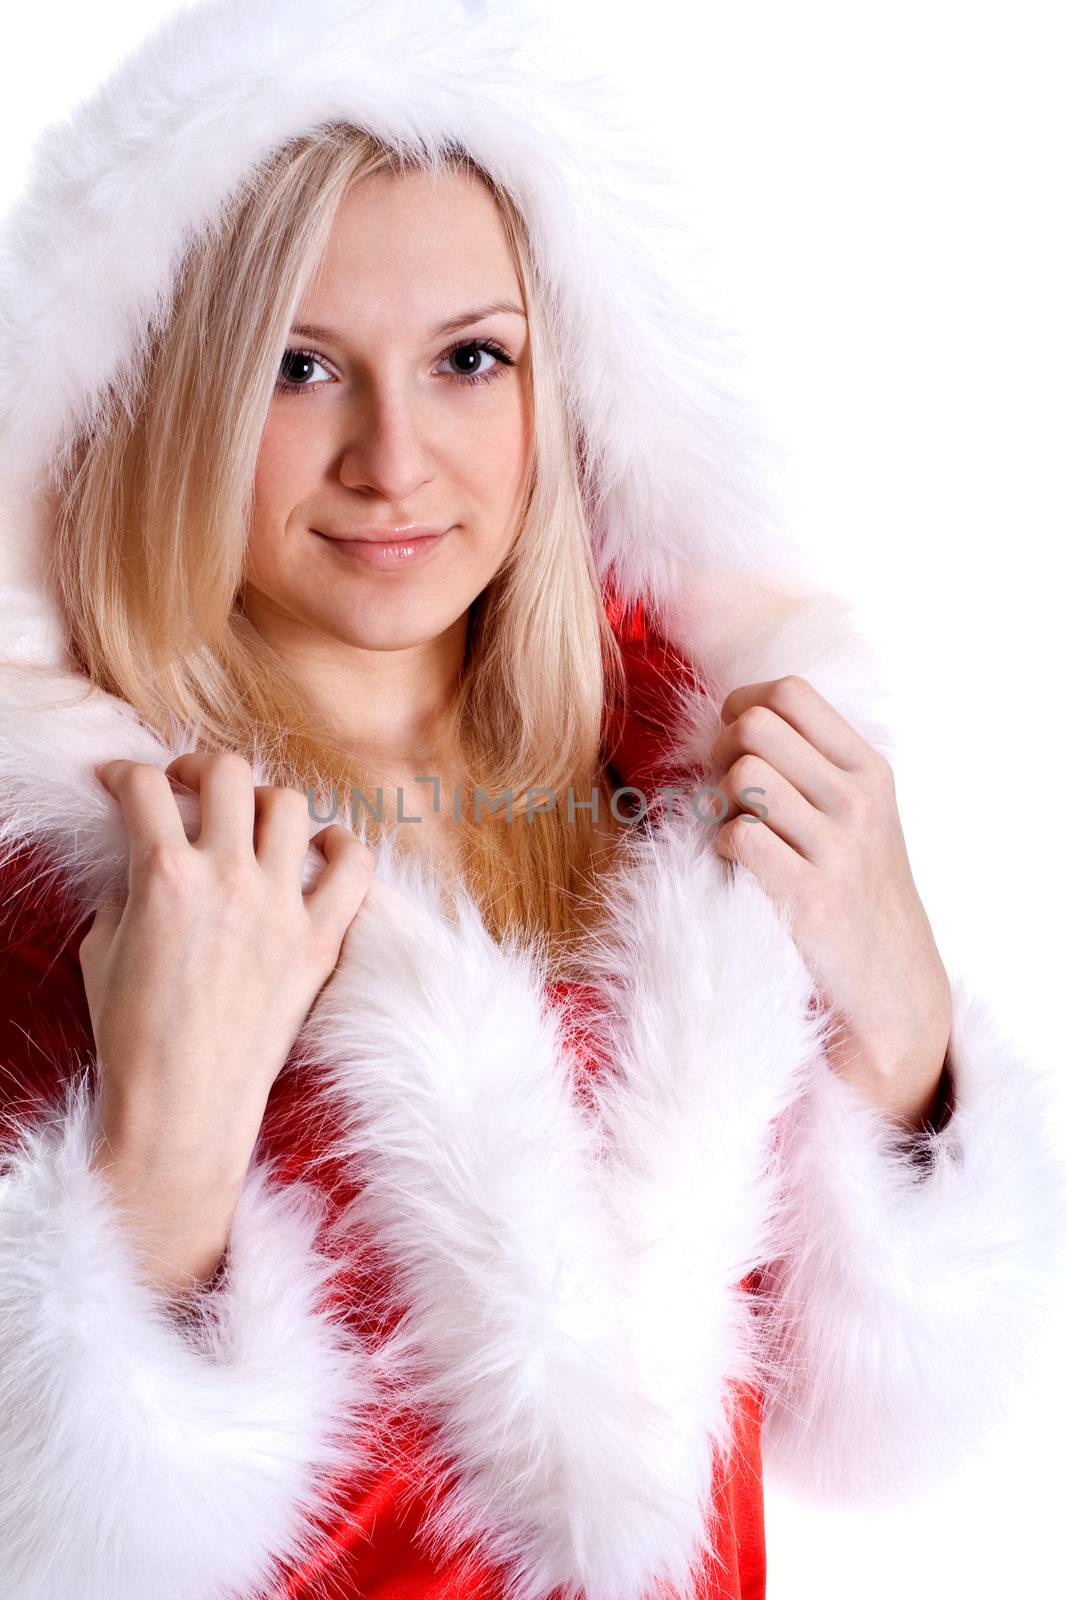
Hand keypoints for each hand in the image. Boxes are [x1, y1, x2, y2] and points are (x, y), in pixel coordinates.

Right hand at [78, 750, 374, 1289]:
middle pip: (227, 772)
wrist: (183, 1108)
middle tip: (186, 788)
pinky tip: (323, 847)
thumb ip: (127, 889)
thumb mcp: (102, 950)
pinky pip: (356, 867)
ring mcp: (282, 907)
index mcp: (164, 877)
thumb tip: (144, 858)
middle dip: (198, 767)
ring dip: (263, 801)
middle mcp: (228, 879)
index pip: (144, 787)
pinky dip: (343, 845)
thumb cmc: (132, 1036)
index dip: (123, 774)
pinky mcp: (320, 941)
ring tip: (248, 822)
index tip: (120, 784)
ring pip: (290, 804)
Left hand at [708, 676, 951, 1131]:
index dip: (743, 707)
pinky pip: (736, 836)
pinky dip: (721, 849)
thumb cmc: (858, 893)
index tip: (737, 744)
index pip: (790, 692)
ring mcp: (837, 848)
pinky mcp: (810, 896)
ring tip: (734, 832)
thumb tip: (734, 720)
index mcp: (869, 769)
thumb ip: (812, 765)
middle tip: (725, 793)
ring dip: (719, 801)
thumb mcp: (859, 816)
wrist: (892, 989)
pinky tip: (738, 870)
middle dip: (720, 751)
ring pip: (741, 775)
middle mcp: (858, 800)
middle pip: (755, 726)